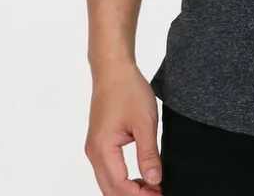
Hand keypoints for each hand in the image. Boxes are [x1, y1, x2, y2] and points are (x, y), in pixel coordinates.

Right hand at [84, 60, 163, 194]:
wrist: (113, 69)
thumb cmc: (127, 89)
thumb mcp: (145, 122)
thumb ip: (149, 154)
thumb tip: (154, 180)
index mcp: (103, 148)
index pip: (120, 186)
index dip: (140, 195)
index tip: (159, 194)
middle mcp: (94, 152)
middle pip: (110, 189)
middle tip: (158, 193)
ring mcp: (94, 147)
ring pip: (108, 182)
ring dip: (128, 189)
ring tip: (152, 187)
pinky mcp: (98, 142)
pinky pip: (108, 170)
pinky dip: (122, 178)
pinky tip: (140, 176)